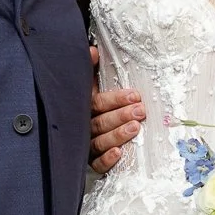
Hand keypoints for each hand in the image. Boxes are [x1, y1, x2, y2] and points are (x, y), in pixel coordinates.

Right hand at [88, 43, 144, 176]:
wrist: (73, 127)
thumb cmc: (92, 101)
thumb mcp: (90, 83)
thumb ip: (90, 67)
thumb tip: (93, 51)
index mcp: (83, 106)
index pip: (97, 102)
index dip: (115, 99)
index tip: (134, 95)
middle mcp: (82, 126)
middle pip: (100, 122)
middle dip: (121, 115)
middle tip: (140, 110)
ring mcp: (86, 145)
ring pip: (99, 141)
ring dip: (117, 135)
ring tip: (135, 127)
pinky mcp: (91, 161)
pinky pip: (97, 164)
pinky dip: (107, 160)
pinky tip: (119, 153)